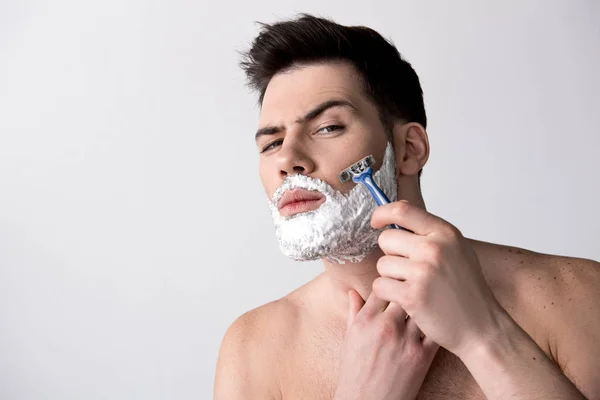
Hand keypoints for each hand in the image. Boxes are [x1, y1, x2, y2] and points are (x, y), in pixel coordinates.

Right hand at [334, 289, 438, 399]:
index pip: (382, 286)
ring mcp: (405, 341)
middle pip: (404, 292)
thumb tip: (353, 292)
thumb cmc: (355, 372)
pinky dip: (436, 324)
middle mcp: (385, 326)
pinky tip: (436, 323)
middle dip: (409, 290)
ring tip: (429, 303)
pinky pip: (434, 330)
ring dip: (425, 305)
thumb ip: (353, 312)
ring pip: (421, 308)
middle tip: (416, 289)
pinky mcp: (422, 356)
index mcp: (365, 320)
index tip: (396, 284)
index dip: (390, 283)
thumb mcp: (349, 339)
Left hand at [370, 200, 504, 357]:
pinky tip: (406, 299)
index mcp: (445, 233)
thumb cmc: (467, 290)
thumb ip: (429, 232)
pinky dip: (388, 294)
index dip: (382, 213)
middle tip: (407, 269)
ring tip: (412, 286)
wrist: (481, 327)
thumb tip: (396, 212)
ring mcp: (423, 272)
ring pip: (382, 264)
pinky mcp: (412, 295)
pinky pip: (380, 286)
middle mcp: (434, 248)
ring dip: (391, 277)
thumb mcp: (456, 250)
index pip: (402, 210)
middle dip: (391, 254)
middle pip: (386, 239)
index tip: (376, 222)